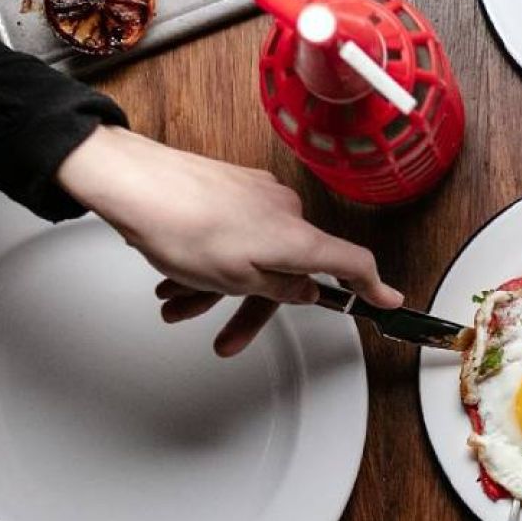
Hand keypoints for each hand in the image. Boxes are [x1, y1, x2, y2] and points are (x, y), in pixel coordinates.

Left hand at [57, 126, 402, 356]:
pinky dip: (210, 260)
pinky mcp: (233, 190)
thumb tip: (306, 290)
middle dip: (251, 306)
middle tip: (227, 337)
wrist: (134, 182)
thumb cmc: (181, 225)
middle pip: (288, 268)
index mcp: (297, 236)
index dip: (372, 286)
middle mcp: (286, 212)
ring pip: (252, 254)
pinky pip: (234, 235)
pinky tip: (176, 275)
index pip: (351, 263)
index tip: (387, 300)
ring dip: (217, 286)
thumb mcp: (237, 279)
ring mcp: (258, 198)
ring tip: (179, 302)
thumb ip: (279, 288)